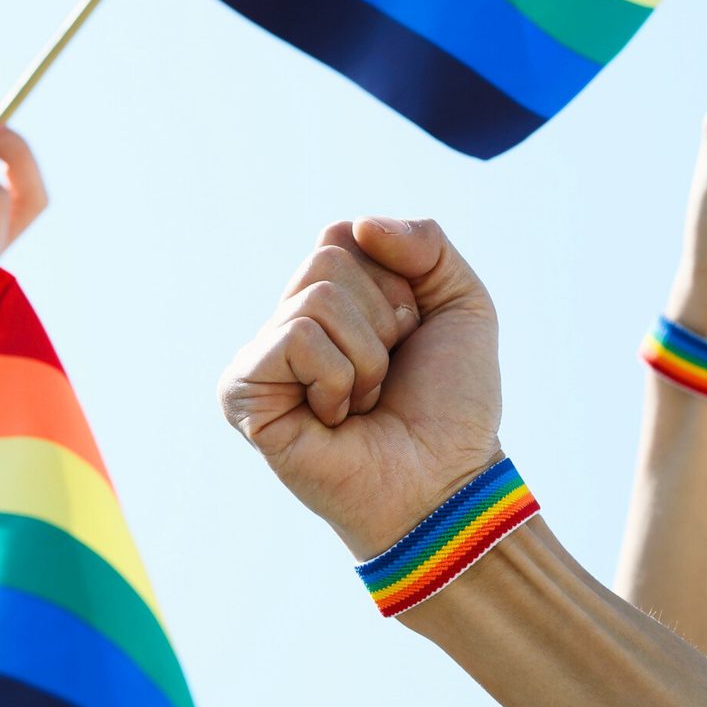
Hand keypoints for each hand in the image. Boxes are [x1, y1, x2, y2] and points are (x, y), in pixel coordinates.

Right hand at [219, 218, 502, 558]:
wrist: (445, 482)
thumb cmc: (453, 405)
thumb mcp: (463, 303)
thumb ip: (426, 243)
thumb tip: (358, 225)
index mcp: (331, 298)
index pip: (344, 234)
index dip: (396, 281)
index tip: (410, 335)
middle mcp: (289, 322)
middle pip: (327, 259)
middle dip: (382, 318)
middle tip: (387, 375)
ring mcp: (261, 357)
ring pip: (315, 299)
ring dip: (366, 357)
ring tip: (365, 402)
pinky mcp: (243, 392)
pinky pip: (296, 338)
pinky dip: (337, 378)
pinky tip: (336, 419)